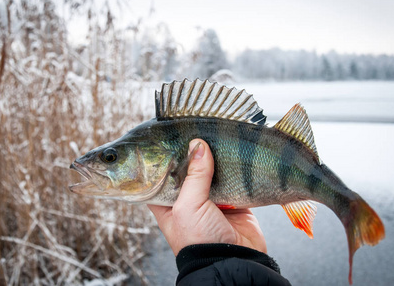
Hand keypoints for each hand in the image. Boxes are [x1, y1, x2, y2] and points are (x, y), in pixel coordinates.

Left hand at [148, 139, 266, 255]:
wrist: (234, 262)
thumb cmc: (198, 240)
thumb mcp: (188, 206)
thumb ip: (194, 175)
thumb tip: (199, 145)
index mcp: (167, 202)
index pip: (160, 173)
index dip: (163, 156)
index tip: (170, 135)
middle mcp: (187, 199)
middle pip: (188, 169)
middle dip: (193, 153)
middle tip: (197, 130)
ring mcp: (210, 199)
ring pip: (210, 171)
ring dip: (214, 158)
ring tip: (215, 136)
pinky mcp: (232, 200)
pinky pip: (232, 178)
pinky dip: (233, 168)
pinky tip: (233, 153)